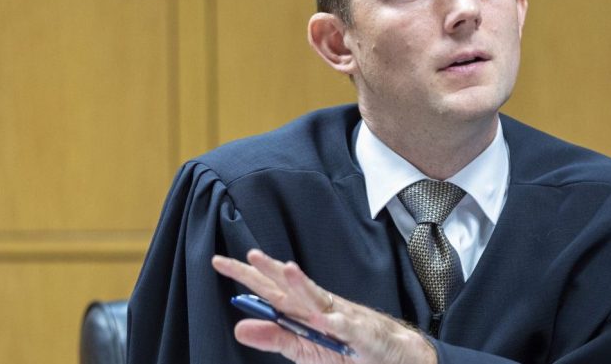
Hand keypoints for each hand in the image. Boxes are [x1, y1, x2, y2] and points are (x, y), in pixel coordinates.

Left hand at [212, 249, 436, 363]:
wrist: (390, 354)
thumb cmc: (346, 349)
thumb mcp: (303, 349)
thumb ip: (274, 337)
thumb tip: (240, 326)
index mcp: (301, 312)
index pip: (268, 291)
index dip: (246, 276)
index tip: (220, 262)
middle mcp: (318, 308)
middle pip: (289, 288)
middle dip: (270, 271)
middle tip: (248, 256)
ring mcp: (339, 318)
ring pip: (319, 300)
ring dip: (304, 285)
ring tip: (287, 271)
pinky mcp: (360, 333)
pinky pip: (348, 329)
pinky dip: (339, 323)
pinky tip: (328, 319)